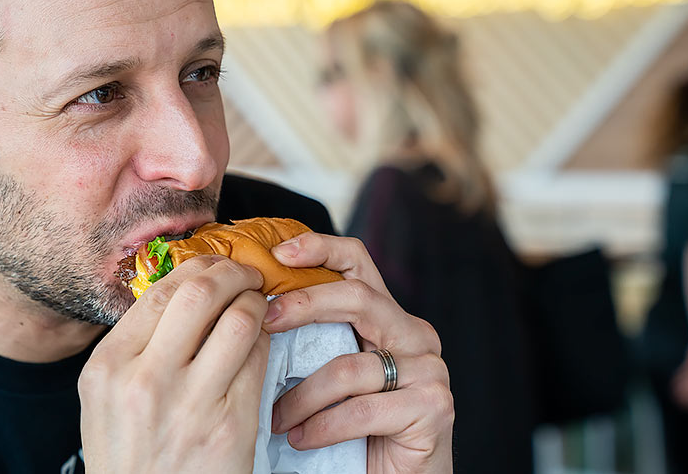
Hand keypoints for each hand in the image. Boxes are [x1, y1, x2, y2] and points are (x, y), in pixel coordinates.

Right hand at [79, 255, 269, 472]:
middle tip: (244, 273)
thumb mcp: (105, 398)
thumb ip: (133, 345)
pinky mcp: (230, 426)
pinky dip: (265, 341)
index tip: (211, 265)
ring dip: (256, 303)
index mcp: (108, 366)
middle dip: (231, 272)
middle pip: (201, 293)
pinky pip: (258, 361)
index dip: (195, 267)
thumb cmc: (127, 456)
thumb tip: (177, 291)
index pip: (159, 292)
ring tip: (257, 304)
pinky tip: (261, 342)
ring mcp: (191, 404)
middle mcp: (146, 380)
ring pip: (240, 320)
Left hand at [265, 233, 453, 472]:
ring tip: (277, 418)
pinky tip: (301, 439)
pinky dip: (323, 426)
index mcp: (388, 316)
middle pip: (357, 296)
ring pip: (350, 365)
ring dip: (302, 396)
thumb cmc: (355, 429)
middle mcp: (415, 334)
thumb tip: (253, 310)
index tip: (278, 252)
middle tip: (265, 322)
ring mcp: (429, 369)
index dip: (320, 248)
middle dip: (304, 304)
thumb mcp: (329, 374)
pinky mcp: (434, 407)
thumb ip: (311, 340)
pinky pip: (362, 408)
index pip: (357, 262)